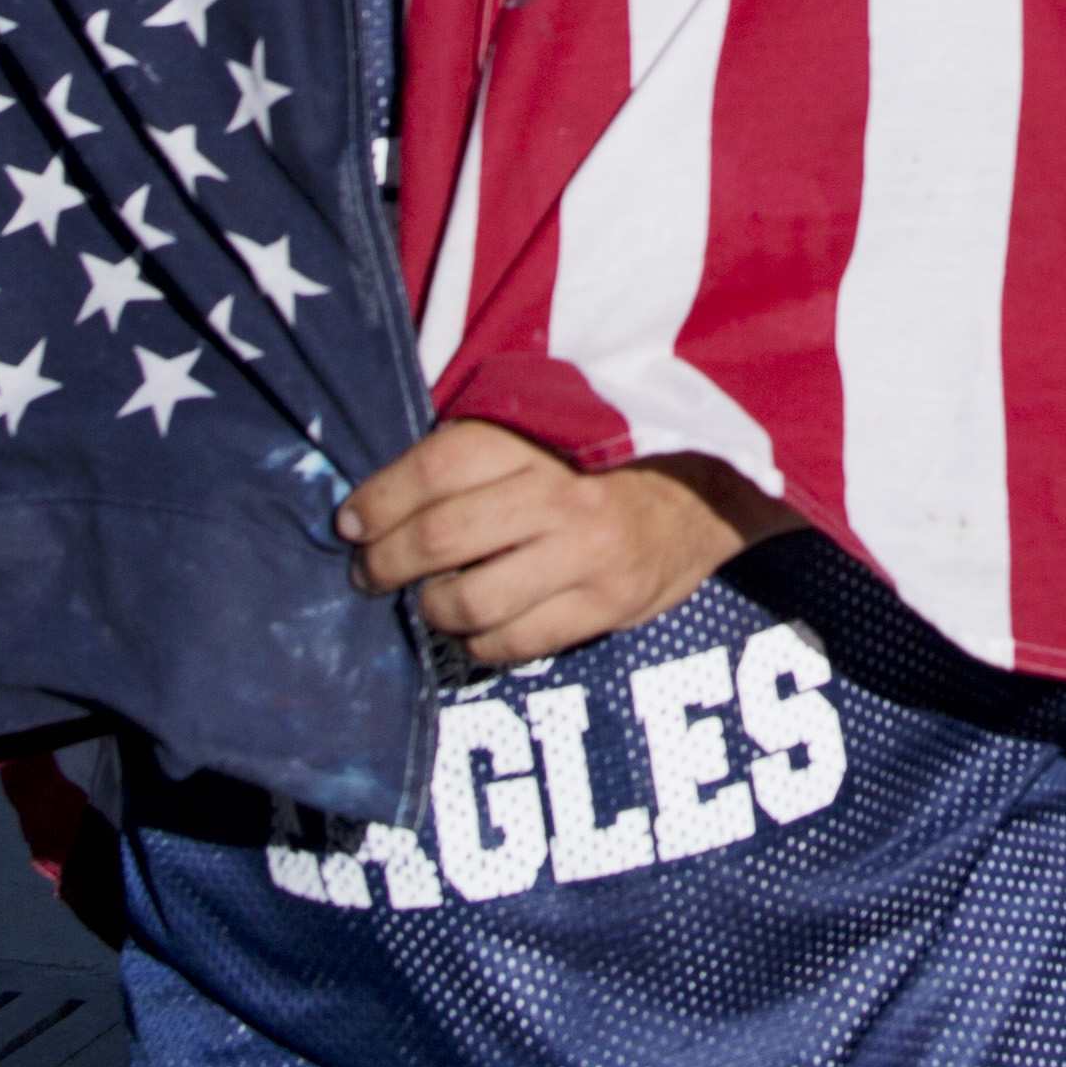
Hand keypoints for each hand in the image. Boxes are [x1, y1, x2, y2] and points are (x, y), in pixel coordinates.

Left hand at [335, 417, 796, 665]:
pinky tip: (473, 628)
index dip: (381, 499)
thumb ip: (487, 448)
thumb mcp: (557, 423)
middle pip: (443, 536)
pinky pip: (514, 642)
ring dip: (430, 606)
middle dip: (387, 561)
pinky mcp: (607, 605)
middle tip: (367, 571)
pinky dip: (477, 642)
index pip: (439, 468)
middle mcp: (562, 495)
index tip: (350, 521)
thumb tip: (388, 492)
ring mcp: (587, 555)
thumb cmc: (612, 454)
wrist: (715, 487)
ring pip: (471, 599)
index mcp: (544, 436)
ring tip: (424, 599)